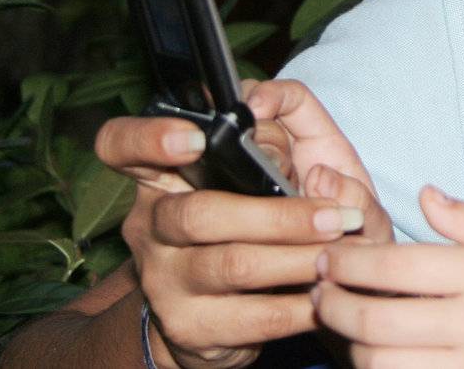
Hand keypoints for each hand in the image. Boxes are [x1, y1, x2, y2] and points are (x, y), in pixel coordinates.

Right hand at [95, 80, 385, 368]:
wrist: (221, 312)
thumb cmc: (256, 215)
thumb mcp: (270, 164)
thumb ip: (284, 137)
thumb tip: (316, 166)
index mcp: (163, 173)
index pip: (122, 144)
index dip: (150, 138)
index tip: (198, 137)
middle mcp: (151, 224)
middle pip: (200, 213)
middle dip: (279, 216)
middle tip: (336, 219)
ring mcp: (164, 279)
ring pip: (232, 264)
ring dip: (299, 258)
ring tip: (340, 253)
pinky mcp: (189, 326)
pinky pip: (251, 316)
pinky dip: (299, 305)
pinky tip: (328, 294)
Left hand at [314, 187, 463, 368]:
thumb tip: (427, 194)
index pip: (396, 265)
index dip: (347, 263)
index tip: (328, 259)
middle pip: (375, 316)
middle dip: (331, 305)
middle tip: (318, 293)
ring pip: (382, 362)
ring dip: (349, 346)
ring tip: (341, 328)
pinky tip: (377, 359)